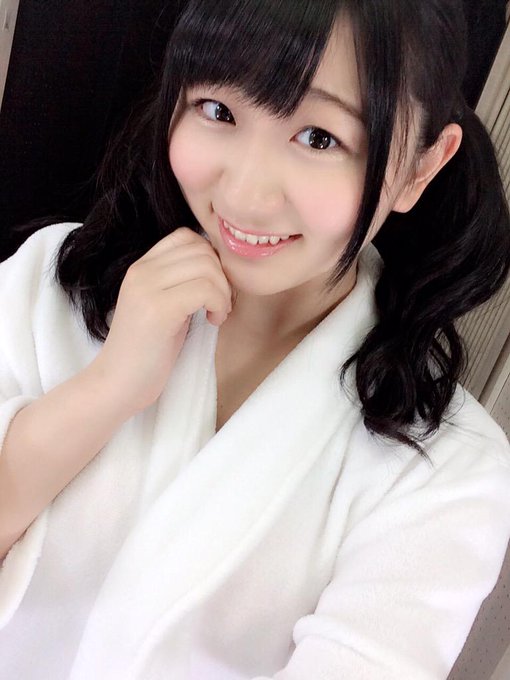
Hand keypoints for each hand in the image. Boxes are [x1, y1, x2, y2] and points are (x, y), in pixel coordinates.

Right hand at [89, 227, 232, 412]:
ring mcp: (147, 287)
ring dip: (223, 292)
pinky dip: (219, 304)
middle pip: (202, 249)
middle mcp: (141, 270)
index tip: (213, 288)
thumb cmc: (146, 352)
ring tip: (217, 314)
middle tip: (221, 304)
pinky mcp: (158, 309)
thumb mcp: (163, 306)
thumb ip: (181, 281)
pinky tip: (213, 321)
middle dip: (223, 276)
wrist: (117, 384)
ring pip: (208, 267)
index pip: (186, 236)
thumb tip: (220, 265)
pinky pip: (206, 289)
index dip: (211, 258)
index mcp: (141, 267)